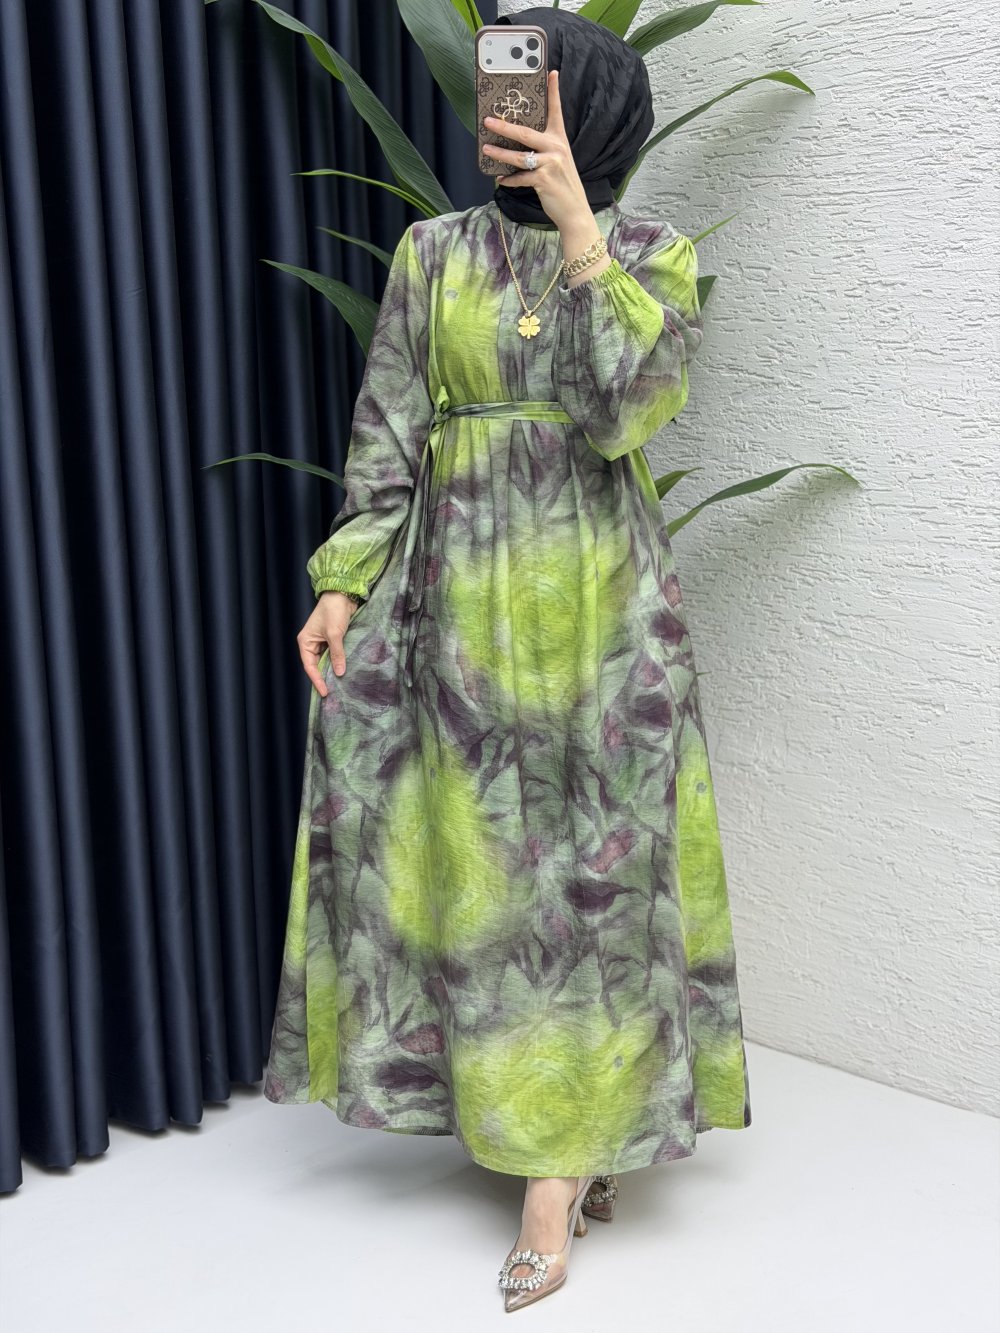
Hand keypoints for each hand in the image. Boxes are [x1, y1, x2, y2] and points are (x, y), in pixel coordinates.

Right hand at [298, 591, 358, 694]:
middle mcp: (311, 643)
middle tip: (332, 693)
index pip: (310, 666)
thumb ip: (337, 654)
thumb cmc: (333, 611)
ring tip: (338, 685)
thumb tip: (340, 673)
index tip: (325, 692)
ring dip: (331, 670)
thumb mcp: (335, 634)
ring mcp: (322, 641)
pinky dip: (337, 662)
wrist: (343, 594)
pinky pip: (333, 655)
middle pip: (316, 665)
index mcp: (305, 642)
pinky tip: (344, 670)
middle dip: (323, 678)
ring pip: (325, 661)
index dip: (317, 680)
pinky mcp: (332, 639)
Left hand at [483, 69, 590, 232]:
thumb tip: (517, 144)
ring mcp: (550, 163)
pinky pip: (520, 177)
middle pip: (525, 132)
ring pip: (518, 155)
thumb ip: (543, 149)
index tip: (551, 72)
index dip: (553, 91)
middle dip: (504, 125)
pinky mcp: (544, 180)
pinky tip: (501, 179)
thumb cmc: (562, 184)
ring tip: (487, 149)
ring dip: (500, 153)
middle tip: (488, 120)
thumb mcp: (558, 161)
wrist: (575, 210)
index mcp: (559, 139)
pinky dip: (509, 179)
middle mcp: (556, 148)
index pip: (556, 110)